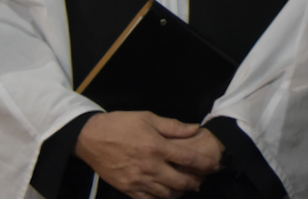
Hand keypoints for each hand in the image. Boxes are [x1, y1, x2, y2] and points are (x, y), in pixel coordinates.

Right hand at [74, 111, 220, 198]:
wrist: (91, 138)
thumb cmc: (121, 124)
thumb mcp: (147, 117)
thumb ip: (173, 126)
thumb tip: (194, 128)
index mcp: (157, 146)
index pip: (188, 159)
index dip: (205, 164)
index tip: (215, 165)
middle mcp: (151, 167)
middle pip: (181, 181)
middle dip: (196, 181)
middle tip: (202, 178)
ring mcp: (140, 181)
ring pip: (168, 194)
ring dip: (181, 191)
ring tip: (186, 185)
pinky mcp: (129, 190)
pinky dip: (163, 198)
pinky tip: (167, 192)